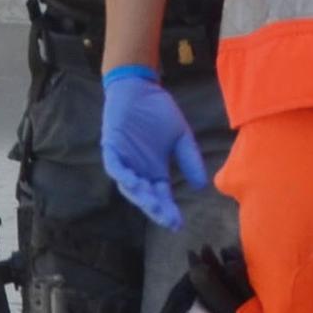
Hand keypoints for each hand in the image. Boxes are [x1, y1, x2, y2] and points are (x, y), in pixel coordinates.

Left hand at [100, 64, 209, 228]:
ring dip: (139, 195)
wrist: (140, 87)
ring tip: (152, 204)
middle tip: (166, 219)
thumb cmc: (158, 111)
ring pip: (128, 185)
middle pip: (145, 196)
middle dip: (155, 209)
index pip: (161, 197)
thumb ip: (189, 159)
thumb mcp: (180, 137)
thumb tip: (201, 186)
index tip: (178, 225)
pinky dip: (122, 175)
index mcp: (155, 170)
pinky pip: (114, 166)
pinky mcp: (111, 147)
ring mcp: (124, 160)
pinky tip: (134, 182)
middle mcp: (138, 170)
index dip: (168, 211)